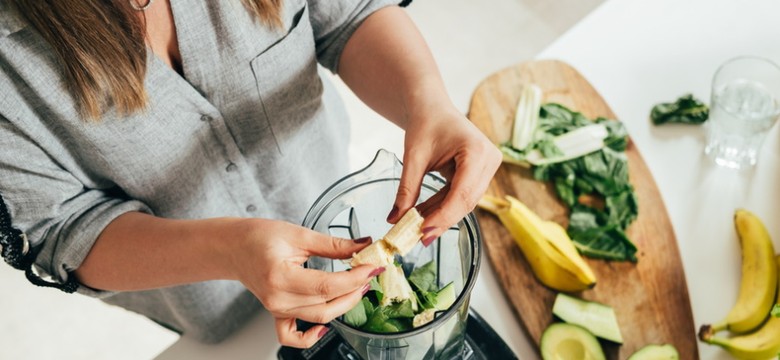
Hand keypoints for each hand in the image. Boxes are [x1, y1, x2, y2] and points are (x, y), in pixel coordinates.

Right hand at [228, 219, 383, 347]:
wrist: (234, 247)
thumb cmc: (259, 237)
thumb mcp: (299, 234)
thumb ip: (334, 244)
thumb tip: (363, 246)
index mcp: (280, 276)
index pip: (328, 285)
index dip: (355, 278)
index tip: (372, 267)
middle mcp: (278, 298)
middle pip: (327, 305)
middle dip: (354, 290)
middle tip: (369, 272)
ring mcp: (277, 309)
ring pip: (319, 317)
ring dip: (343, 304)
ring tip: (357, 285)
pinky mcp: (277, 313)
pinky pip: (292, 336)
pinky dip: (310, 337)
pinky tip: (325, 327)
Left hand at [388, 105, 501, 243]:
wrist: (432, 107)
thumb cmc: (425, 123)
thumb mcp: (413, 157)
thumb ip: (406, 190)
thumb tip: (395, 220)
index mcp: (476, 151)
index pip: (462, 193)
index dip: (444, 216)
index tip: (423, 232)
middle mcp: (489, 159)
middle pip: (466, 201)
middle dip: (442, 220)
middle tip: (419, 238)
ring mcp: (488, 167)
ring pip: (465, 202)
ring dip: (441, 215)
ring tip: (417, 227)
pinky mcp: (481, 173)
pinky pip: (462, 196)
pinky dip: (443, 206)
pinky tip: (425, 215)